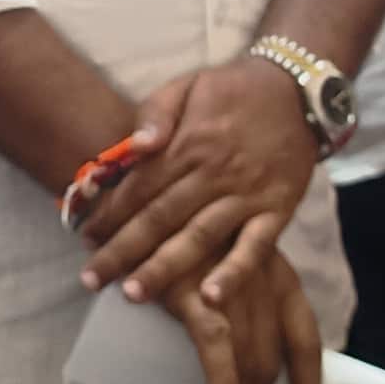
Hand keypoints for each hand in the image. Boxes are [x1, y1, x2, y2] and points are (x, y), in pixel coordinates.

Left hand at [79, 58, 318, 304]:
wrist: (299, 89)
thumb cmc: (235, 89)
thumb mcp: (189, 84)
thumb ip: (157, 112)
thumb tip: (135, 146)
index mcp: (189, 142)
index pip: (141, 185)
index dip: (110, 213)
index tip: (85, 238)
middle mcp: (215, 172)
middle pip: (161, 217)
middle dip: (123, 250)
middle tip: (91, 279)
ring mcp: (248, 194)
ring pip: (200, 236)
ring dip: (165, 267)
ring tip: (134, 294)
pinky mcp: (278, 210)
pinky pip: (256, 247)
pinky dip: (235, 272)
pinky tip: (211, 298)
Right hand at [160, 241, 323, 383]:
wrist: (142, 202)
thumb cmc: (183, 237)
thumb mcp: (225, 261)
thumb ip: (239, 299)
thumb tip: (238, 357)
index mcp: (278, 277)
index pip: (305, 339)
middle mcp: (264, 282)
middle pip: (276, 358)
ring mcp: (232, 286)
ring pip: (252, 359)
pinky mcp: (195, 289)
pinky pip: (217, 347)